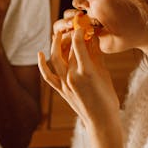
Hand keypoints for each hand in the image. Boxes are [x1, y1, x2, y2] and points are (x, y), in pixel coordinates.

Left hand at [38, 10, 118, 126]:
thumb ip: (97, 56)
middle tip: (72, 29)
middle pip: (67, 50)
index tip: (82, 26)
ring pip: (55, 59)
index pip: (78, 44)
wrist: (101, 121)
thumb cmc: (107, 99)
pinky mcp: (60, 90)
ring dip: (55, 45)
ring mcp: (64, 84)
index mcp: (86, 71)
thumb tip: (93, 40)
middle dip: (69, 37)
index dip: (79, 32)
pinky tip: (40, 54)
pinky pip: (48, 76)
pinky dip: (42, 65)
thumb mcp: (104, 74)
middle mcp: (72, 76)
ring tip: (58, 35)